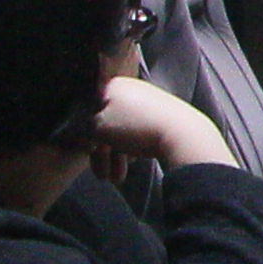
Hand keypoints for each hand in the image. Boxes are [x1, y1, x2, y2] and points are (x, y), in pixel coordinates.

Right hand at [87, 73, 240, 174]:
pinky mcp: (162, 115)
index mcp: (113, 84)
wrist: (182, 134)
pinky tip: (133, 162)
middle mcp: (130, 88)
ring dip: (116, 157)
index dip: (84, 134)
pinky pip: (138, 131)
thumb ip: (81, 128)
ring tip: (117, 179)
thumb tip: (80, 132)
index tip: (86, 153)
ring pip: (123, 130)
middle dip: (103, 153)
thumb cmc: (133, 127)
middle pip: (106, 123)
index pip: (87, 109)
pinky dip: (132, 147)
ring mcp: (148, 100)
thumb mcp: (97, 128)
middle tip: (103, 176)